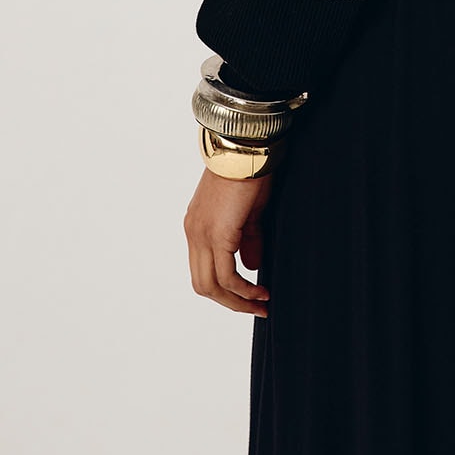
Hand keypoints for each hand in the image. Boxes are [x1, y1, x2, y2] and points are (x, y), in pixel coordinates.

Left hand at [184, 165, 274, 315]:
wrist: (245, 147)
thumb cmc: (249, 170)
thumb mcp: (249, 211)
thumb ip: (247, 240)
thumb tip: (251, 268)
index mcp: (197, 226)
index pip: (203, 270)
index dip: (224, 288)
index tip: (248, 295)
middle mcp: (194, 233)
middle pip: (203, 285)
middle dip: (230, 302)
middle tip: (256, 307)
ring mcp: (201, 234)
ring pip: (211, 285)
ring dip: (236, 301)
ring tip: (260, 304)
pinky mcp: (217, 234)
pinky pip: (227, 275)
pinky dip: (243, 289)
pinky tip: (260, 290)